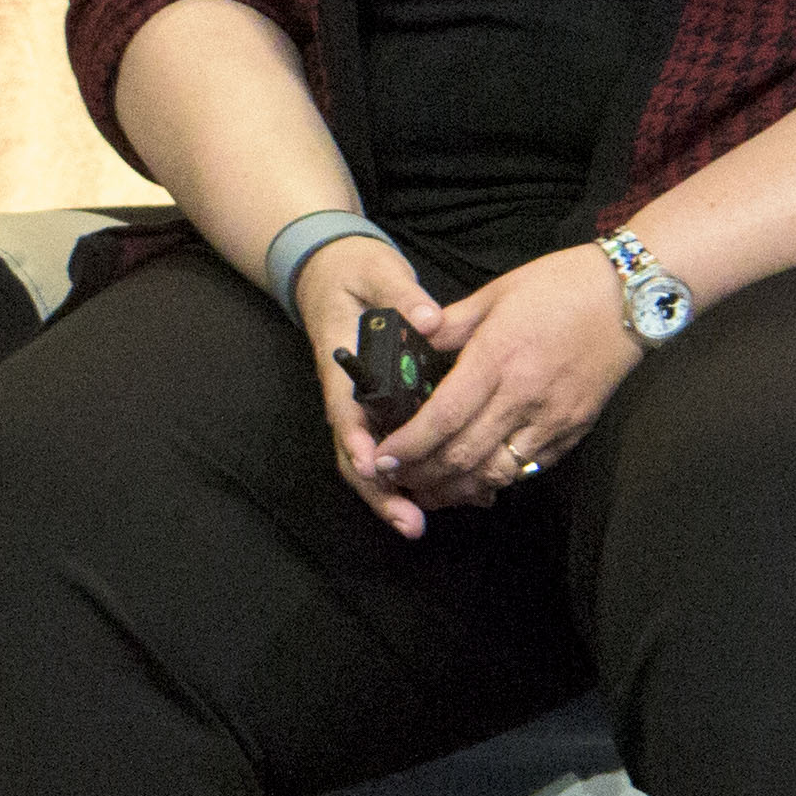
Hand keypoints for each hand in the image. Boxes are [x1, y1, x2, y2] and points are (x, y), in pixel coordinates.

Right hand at [291, 230, 444, 539]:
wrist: (337, 275)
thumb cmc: (354, 274)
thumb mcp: (375, 273)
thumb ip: (400, 294)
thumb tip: (428, 319)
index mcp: (341, 367)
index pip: (344, 412)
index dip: (357, 443)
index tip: (372, 467)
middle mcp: (350, 397)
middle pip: (357, 455)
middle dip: (381, 493)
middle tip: (410, 522)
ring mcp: (366, 409)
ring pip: (375, 463)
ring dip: (399, 495)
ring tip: (429, 522)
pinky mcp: (386, 412)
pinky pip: (398, 450)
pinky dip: (421, 476)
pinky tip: (458, 492)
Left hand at [381, 243, 640, 511]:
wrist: (632, 296)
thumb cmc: (562, 286)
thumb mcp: (496, 292)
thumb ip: (450, 323)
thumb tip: (413, 339)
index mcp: (497, 358)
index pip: (443, 417)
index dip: (409, 446)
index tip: (383, 458)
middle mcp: (524, 396)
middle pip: (464, 456)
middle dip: (423, 476)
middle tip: (396, 480)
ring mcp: (553, 418)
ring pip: (496, 473)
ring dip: (457, 489)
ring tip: (429, 490)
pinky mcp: (574, 430)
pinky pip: (529, 468)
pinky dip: (497, 481)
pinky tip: (477, 481)